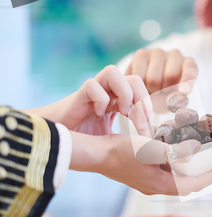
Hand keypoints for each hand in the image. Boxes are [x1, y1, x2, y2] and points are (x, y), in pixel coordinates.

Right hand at [26, 65, 152, 136]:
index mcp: (117, 99)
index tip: (145, 127)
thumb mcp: (112, 138)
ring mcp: (93, 91)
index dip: (148, 105)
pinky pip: (91, 84)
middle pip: (133, 78)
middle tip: (137, 119)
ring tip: (121, 111)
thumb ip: (129, 137)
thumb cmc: (84, 138)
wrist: (56, 139)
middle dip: (141, 98)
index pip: (142, 89)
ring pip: (113, 72)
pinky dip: (100, 99)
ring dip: (123, 93)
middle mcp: (107, 91)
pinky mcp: (78, 96)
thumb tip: (150, 144)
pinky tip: (98, 114)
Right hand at [69, 132, 211, 195]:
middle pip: (187, 183)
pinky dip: (176, 160)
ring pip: (177, 175)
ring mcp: (149, 179)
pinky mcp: (143, 171)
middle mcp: (156, 186)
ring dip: (189, 166)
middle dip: (202, 174)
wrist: (96, 154)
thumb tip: (196, 149)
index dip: (210, 177)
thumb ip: (175, 151)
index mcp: (161, 185)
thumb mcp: (150, 149)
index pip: (193, 186)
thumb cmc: (120, 153)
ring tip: (201, 153)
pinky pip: (166, 168)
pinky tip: (177, 147)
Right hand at [125, 48, 197, 94]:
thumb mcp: (176, 100)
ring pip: (153, 78)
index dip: (187, 80)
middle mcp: (175, 54)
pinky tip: (143, 84)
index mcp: (189, 64)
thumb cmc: (166, 94)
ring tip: (153, 89)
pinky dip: (140, 86)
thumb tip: (172, 100)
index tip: (185, 92)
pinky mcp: (141, 54)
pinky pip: (139, 76)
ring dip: (151, 90)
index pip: (190, 69)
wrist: (148, 89)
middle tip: (162, 92)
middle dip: (165, 90)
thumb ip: (177, 100)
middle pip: (170, 76)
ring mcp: (158, 52)